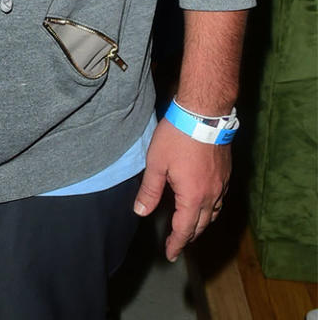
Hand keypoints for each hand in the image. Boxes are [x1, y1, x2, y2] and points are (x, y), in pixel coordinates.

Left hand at [133, 118, 230, 261]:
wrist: (204, 114)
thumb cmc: (177, 136)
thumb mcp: (156, 163)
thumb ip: (149, 190)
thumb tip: (141, 212)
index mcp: (193, 196)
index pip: (185, 229)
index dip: (176, 243)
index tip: (170, 254)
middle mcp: (212, 195)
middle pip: (201, 224)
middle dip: (189, 236)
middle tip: (178, 243)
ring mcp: (222, 184)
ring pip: (213, 213)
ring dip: (201, 223)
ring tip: (191, 226)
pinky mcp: (226, 173)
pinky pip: (220, 199)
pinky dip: (211, 207)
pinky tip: (204, 201)